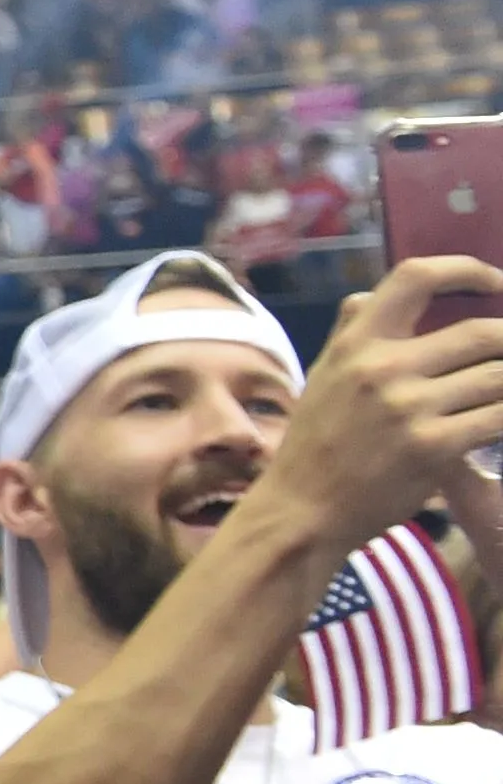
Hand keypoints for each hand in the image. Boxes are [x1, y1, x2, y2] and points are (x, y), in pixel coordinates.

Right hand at [241, 255, 502, 558]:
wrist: (301, 512)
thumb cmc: (314, 445)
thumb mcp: (321, 377)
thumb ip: (349, 333)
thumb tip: (369, 295)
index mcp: (356, 342)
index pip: (417, 276)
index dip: (469, 271)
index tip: (496, 284)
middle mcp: (382, 366)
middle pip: (483, 332)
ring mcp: (408, 408)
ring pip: (499, 376)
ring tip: (502, 394)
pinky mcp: (433, 447)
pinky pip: (499, 418)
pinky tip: (502, 424)